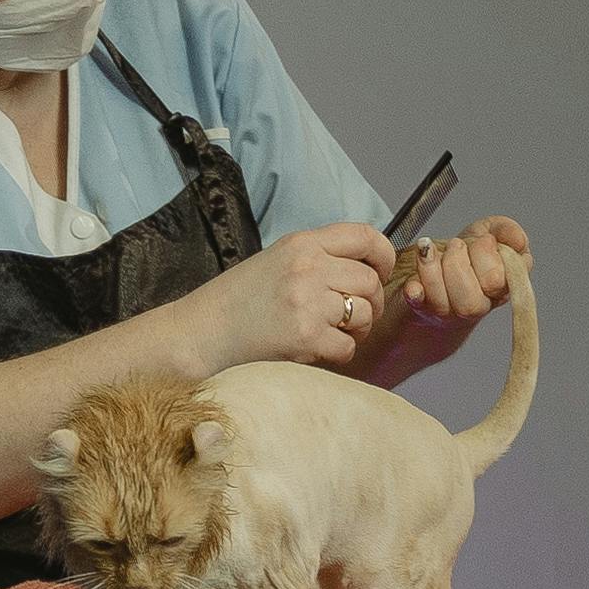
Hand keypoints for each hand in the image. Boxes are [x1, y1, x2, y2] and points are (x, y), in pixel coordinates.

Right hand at [193, 222, 399, 374]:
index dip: (383, 256)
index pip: (364, 236)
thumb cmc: (240, 299)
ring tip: (335, 332)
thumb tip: (365, 269)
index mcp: (301, 243)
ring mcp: (307, 302)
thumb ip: (319, 257)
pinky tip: (318, 348)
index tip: (380, 272)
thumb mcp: (278, 259)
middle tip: (356, 315)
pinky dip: (339, 352)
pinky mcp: (305, 337)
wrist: (204, 331)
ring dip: (358, 328)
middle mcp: (308, 267)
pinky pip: (348, 346)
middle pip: (369, 280)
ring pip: (365, 314)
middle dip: (372, 301)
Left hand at [362, 216, 530, 378]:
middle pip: (471, 300)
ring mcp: (447, 312)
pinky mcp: (420, 310)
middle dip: (457, 262)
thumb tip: (517, 241)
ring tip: (427, 250)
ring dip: (432, 269)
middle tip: (454, 246)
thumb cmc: (463, 258)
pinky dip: (415, 291)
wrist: (433, 279)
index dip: (487, 255)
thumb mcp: (486, 234)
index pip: (499, 281)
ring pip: (443, 303)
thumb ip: (505, 230)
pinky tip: (413, 283)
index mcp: (500, 289)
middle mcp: (475, 306)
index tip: (483, 240)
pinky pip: (417, 305)